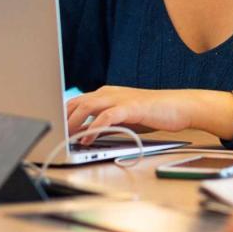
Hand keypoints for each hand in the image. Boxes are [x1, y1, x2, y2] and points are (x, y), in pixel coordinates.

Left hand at [66, 86, 232, 143]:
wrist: (180, 106)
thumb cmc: (153, 114)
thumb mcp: (124, 117)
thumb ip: (105, 122)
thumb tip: (86, 135)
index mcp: (106, 93)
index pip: (76, 101)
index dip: (61, 114)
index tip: (51, 128)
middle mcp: (109, 92)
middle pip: (76, 102)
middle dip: (62, 119)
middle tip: (53, 135)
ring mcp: (119, 98)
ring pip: (87, 107)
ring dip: (73, 123)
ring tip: (65, 137)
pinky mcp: (130, 107)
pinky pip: (106, 116)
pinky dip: (93, 127)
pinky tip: (87, 139)